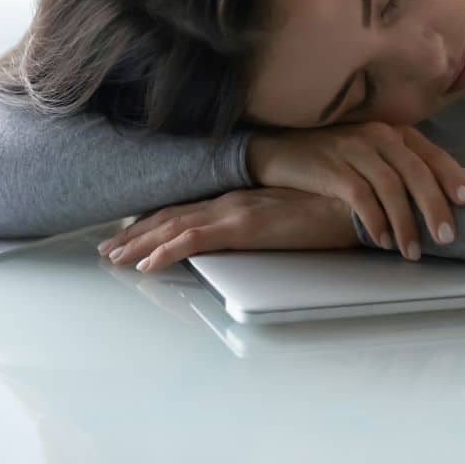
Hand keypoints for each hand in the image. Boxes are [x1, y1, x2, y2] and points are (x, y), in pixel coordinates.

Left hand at [96, 187, 358, 273]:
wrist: (356, 200)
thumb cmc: (332, 208)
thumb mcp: (292, 215)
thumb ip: (270, 223)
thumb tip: (259, 235)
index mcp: (242, 197)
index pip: (189, 209)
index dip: (157, 222)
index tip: (133, 232)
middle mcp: (232, 200)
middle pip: (172, 216)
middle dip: (137, 233)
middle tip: (108, 249)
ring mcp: (236, 211)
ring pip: (174, 227)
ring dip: (140, 244)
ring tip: (115, 258)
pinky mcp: (245, 226)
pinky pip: (194, 241)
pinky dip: (166, 251)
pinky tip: (147, 265)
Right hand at [245, 122, 464, 261]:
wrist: (278, 149)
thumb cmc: (331, 156)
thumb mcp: (369, 154)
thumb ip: (397, 168)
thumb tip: (432, 203)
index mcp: (392, 132)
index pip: (430, 154)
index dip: (452, 176)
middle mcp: (377, 136)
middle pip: (416, 171)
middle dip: (434, 206)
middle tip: (446, 237)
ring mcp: (353, 149)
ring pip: (390, 186)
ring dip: (405, 222)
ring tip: (412, 250)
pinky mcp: (331, 167)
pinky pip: (360, 196)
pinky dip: (375, 220)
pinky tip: (381, 240)